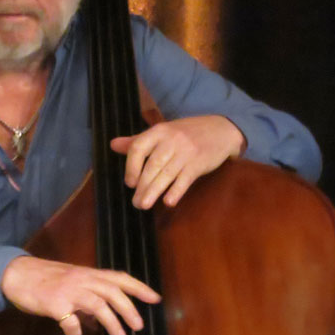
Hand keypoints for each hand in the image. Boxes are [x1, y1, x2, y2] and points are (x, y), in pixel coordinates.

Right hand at [0, 255, 160, 334]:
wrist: (17, 274)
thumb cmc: (44, 278)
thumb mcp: (69, 283)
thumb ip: (86, 299)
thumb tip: (99, 321)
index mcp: (87, 273)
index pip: (118, 277)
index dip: (139, 287)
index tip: (155, 298)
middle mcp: (81, 279)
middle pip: (112, 291)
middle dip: (129, 308)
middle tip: (139, 325)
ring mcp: (68, 290)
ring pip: (98, 304)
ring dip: (111, 322)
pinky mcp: (55, 304)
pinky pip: (70, 322)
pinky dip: (75, 333)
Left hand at [110, 115, 245, 208]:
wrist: (221, 129)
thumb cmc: (186, 133)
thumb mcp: (162, 132)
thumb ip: (138, 141)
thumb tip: (113, 145)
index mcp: (159, 131)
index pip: (139, 147)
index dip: (131, 166)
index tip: (129, 182)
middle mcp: (171, 140)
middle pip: (152, 165)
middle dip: (142, 185)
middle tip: (135, 202)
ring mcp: (186, 152)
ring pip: (166, 174)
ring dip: (154, 191)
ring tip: (144, 205)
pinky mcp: (199, 163)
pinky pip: (185, 179)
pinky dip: (176, 191)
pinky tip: (168, 202)